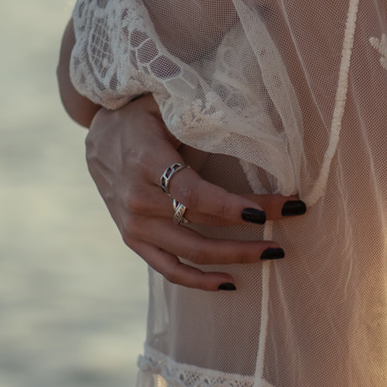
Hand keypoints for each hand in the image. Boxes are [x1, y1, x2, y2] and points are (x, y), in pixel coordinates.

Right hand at [83, 95, 301, 291]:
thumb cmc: (141, 116)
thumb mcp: (164, 104)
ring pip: (189, 252)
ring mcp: (134, 225)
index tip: (266, 212)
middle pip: (199, 225)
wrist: (98, 137)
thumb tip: (245, 122)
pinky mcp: (133, 239)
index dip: (230, 206)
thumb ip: (197, 115)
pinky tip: (229, 283)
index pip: (193, 193)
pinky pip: (167, 269)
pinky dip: (198, 281)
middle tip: (288, 228)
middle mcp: (137, 199)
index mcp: (146, 162)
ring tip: (272, 253)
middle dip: (248, 231)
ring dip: (233, 257)